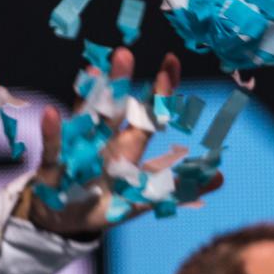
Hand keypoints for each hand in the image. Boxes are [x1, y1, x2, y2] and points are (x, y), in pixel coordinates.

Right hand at [19, 47, 221, 234]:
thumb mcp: (146, 198)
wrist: (68, 220)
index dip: (161, 91)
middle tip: (124, 53)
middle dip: (119, 82)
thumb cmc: (109, 203)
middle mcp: (105, 140)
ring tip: (94, 71)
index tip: (171, 61)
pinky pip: (54, 149)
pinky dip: (53, 133)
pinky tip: (53, 113)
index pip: (149, 113)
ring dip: (90, 97)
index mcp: (130, 145)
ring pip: (86, 119)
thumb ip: (180, 187)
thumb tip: (221, 177)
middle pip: (114, 107)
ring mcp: (79, 150)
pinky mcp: (55, 168)